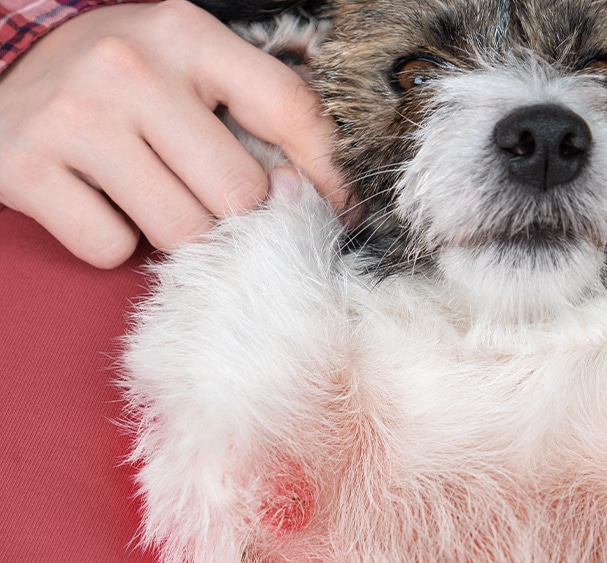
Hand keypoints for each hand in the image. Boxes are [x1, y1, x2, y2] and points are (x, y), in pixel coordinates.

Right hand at [0, 0, 345, 267]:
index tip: (339, 211)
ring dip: (179, 233)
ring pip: (181, 231)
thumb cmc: (120, 79)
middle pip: (238, 192)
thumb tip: (327, 192)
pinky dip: (114, 242)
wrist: (3, 70)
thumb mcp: (189, 65)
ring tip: (152, 194)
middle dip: (236, 213)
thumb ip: (257, 110)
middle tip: (210, 198)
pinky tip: (99, 201)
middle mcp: (132, 70)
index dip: (328, 173)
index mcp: (187, 36)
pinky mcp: (27, 169)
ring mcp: (76, 119)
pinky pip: (111, 249)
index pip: (290, 109)